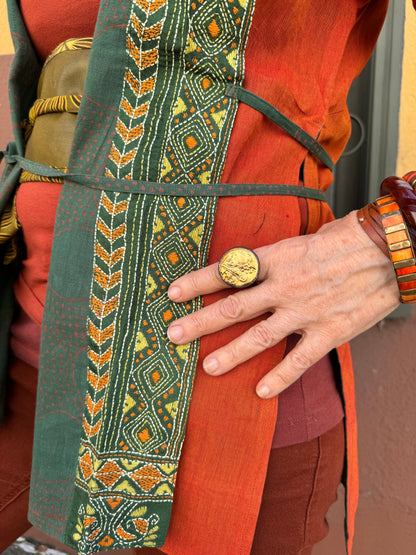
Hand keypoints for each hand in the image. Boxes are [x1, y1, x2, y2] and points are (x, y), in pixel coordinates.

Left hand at [167, 212, 399, 397]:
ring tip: (207, 368)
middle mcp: (284, 287)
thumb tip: (255, 264)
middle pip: (233, 308)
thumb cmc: (347, 239)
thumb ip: (277, 257)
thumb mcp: (304, 238)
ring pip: (259, 337)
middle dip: (200, 323)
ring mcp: (304, 312)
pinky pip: (298, 360)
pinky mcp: (328, 332)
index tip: (173, 292)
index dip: (197, 282)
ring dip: (230, 354)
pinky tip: (262, 391)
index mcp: (277, 259)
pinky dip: (279, 378)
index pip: (228, 271)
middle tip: (174, 335)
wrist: (388, 250)